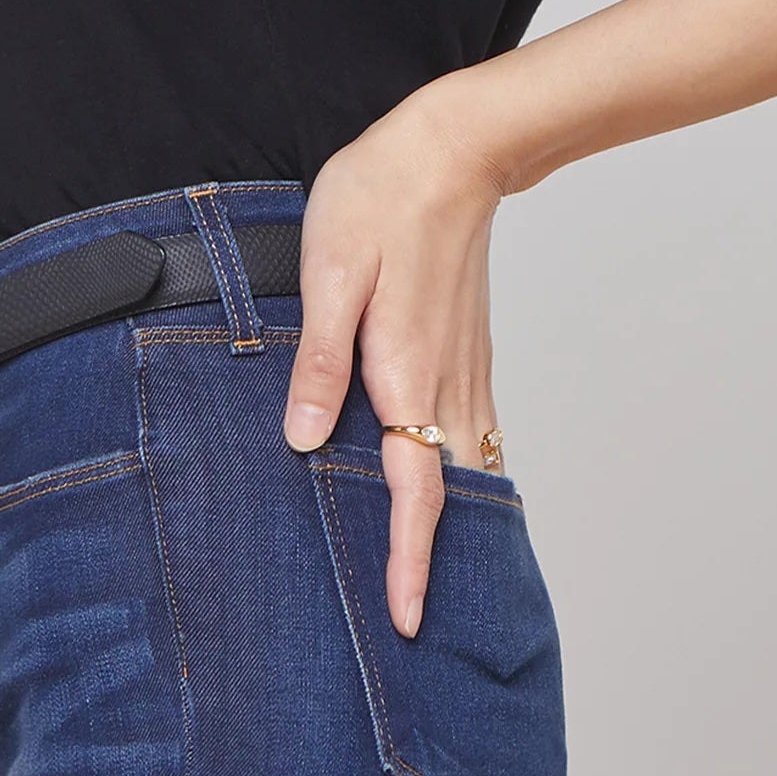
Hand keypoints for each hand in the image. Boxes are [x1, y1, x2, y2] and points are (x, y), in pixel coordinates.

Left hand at [283, 82, 507, 637]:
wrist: (452, 150)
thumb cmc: (379, 200)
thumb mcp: (329, 274)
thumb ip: (319, 362)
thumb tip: (307, 443)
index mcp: (405, 371)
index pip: (413, 490)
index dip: (408, 560)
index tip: (406, 619)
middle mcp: (444, 382)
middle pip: (447, 496)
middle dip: (434, 564)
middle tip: (411, 625)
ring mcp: (464, 369)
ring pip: (463, 469)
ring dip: (449, 527)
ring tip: (423, 577)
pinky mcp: (468, 352)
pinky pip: (470, 434)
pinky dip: (460, 479)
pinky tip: (441, 494)